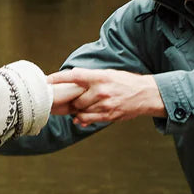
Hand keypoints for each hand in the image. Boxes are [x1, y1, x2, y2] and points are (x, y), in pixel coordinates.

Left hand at [48, 68, 165, 126]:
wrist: (145, 94)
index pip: (75, 76)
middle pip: (75, 99)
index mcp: (100, 77)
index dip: (59, 78)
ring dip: (76, 111)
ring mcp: (105, 104)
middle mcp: (101, 91)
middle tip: (65, 100)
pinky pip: (88, 120)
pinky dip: (81, 119)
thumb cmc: (125, 82)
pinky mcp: (108, 115)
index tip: (47, 81)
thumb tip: (72, 76)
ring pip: (80, 111)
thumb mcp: (109, 74)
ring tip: (76, 108)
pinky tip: (79, 118)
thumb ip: (91, 77)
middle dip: (69, 101)